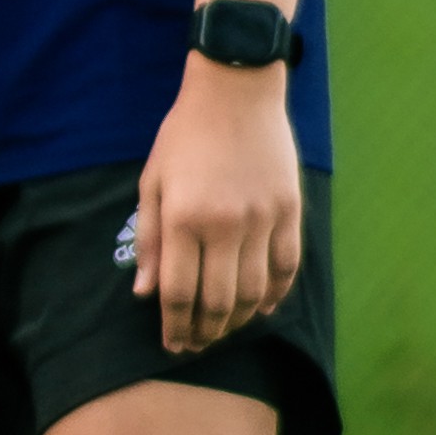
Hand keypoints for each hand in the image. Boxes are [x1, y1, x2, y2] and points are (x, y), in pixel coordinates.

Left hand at [129, 62, 301, 354]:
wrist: (236, 89)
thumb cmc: (185, 134)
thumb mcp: (153, 181)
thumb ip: (150, 240)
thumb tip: (145, 293)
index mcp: (184, 218)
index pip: (179, 293)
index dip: (175, 326)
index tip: (172, 344)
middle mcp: (224, 225)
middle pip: (218, 301)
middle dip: (205, 332)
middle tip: (197, 344)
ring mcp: (262, 219)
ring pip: (255, 292)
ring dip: (240, 320)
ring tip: (225, 330)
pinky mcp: (290, 211)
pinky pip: (287, 267)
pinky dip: (277, 294)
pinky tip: (265, 307)